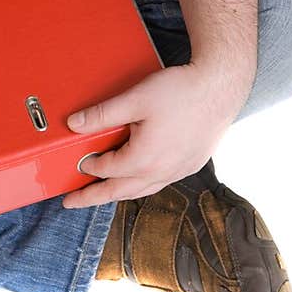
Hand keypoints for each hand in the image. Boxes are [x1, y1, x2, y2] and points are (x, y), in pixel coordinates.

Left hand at [61, 61, 247, 208]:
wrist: (219, 89)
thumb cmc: (180, 92)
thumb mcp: (135, 99)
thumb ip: (102, 115)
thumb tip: (73, 124)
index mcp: (144, 160)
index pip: (106, 169)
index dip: (88, 164)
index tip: (76, 162)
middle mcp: (161, 173)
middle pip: (119, 191)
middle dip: (93, 197)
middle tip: (71, 202)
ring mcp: (178, 172)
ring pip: (141, 191)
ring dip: (118, 194)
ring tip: (102, 195)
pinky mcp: (190, 165)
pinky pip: (158, 183)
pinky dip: (140, 186)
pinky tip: (137, 179)